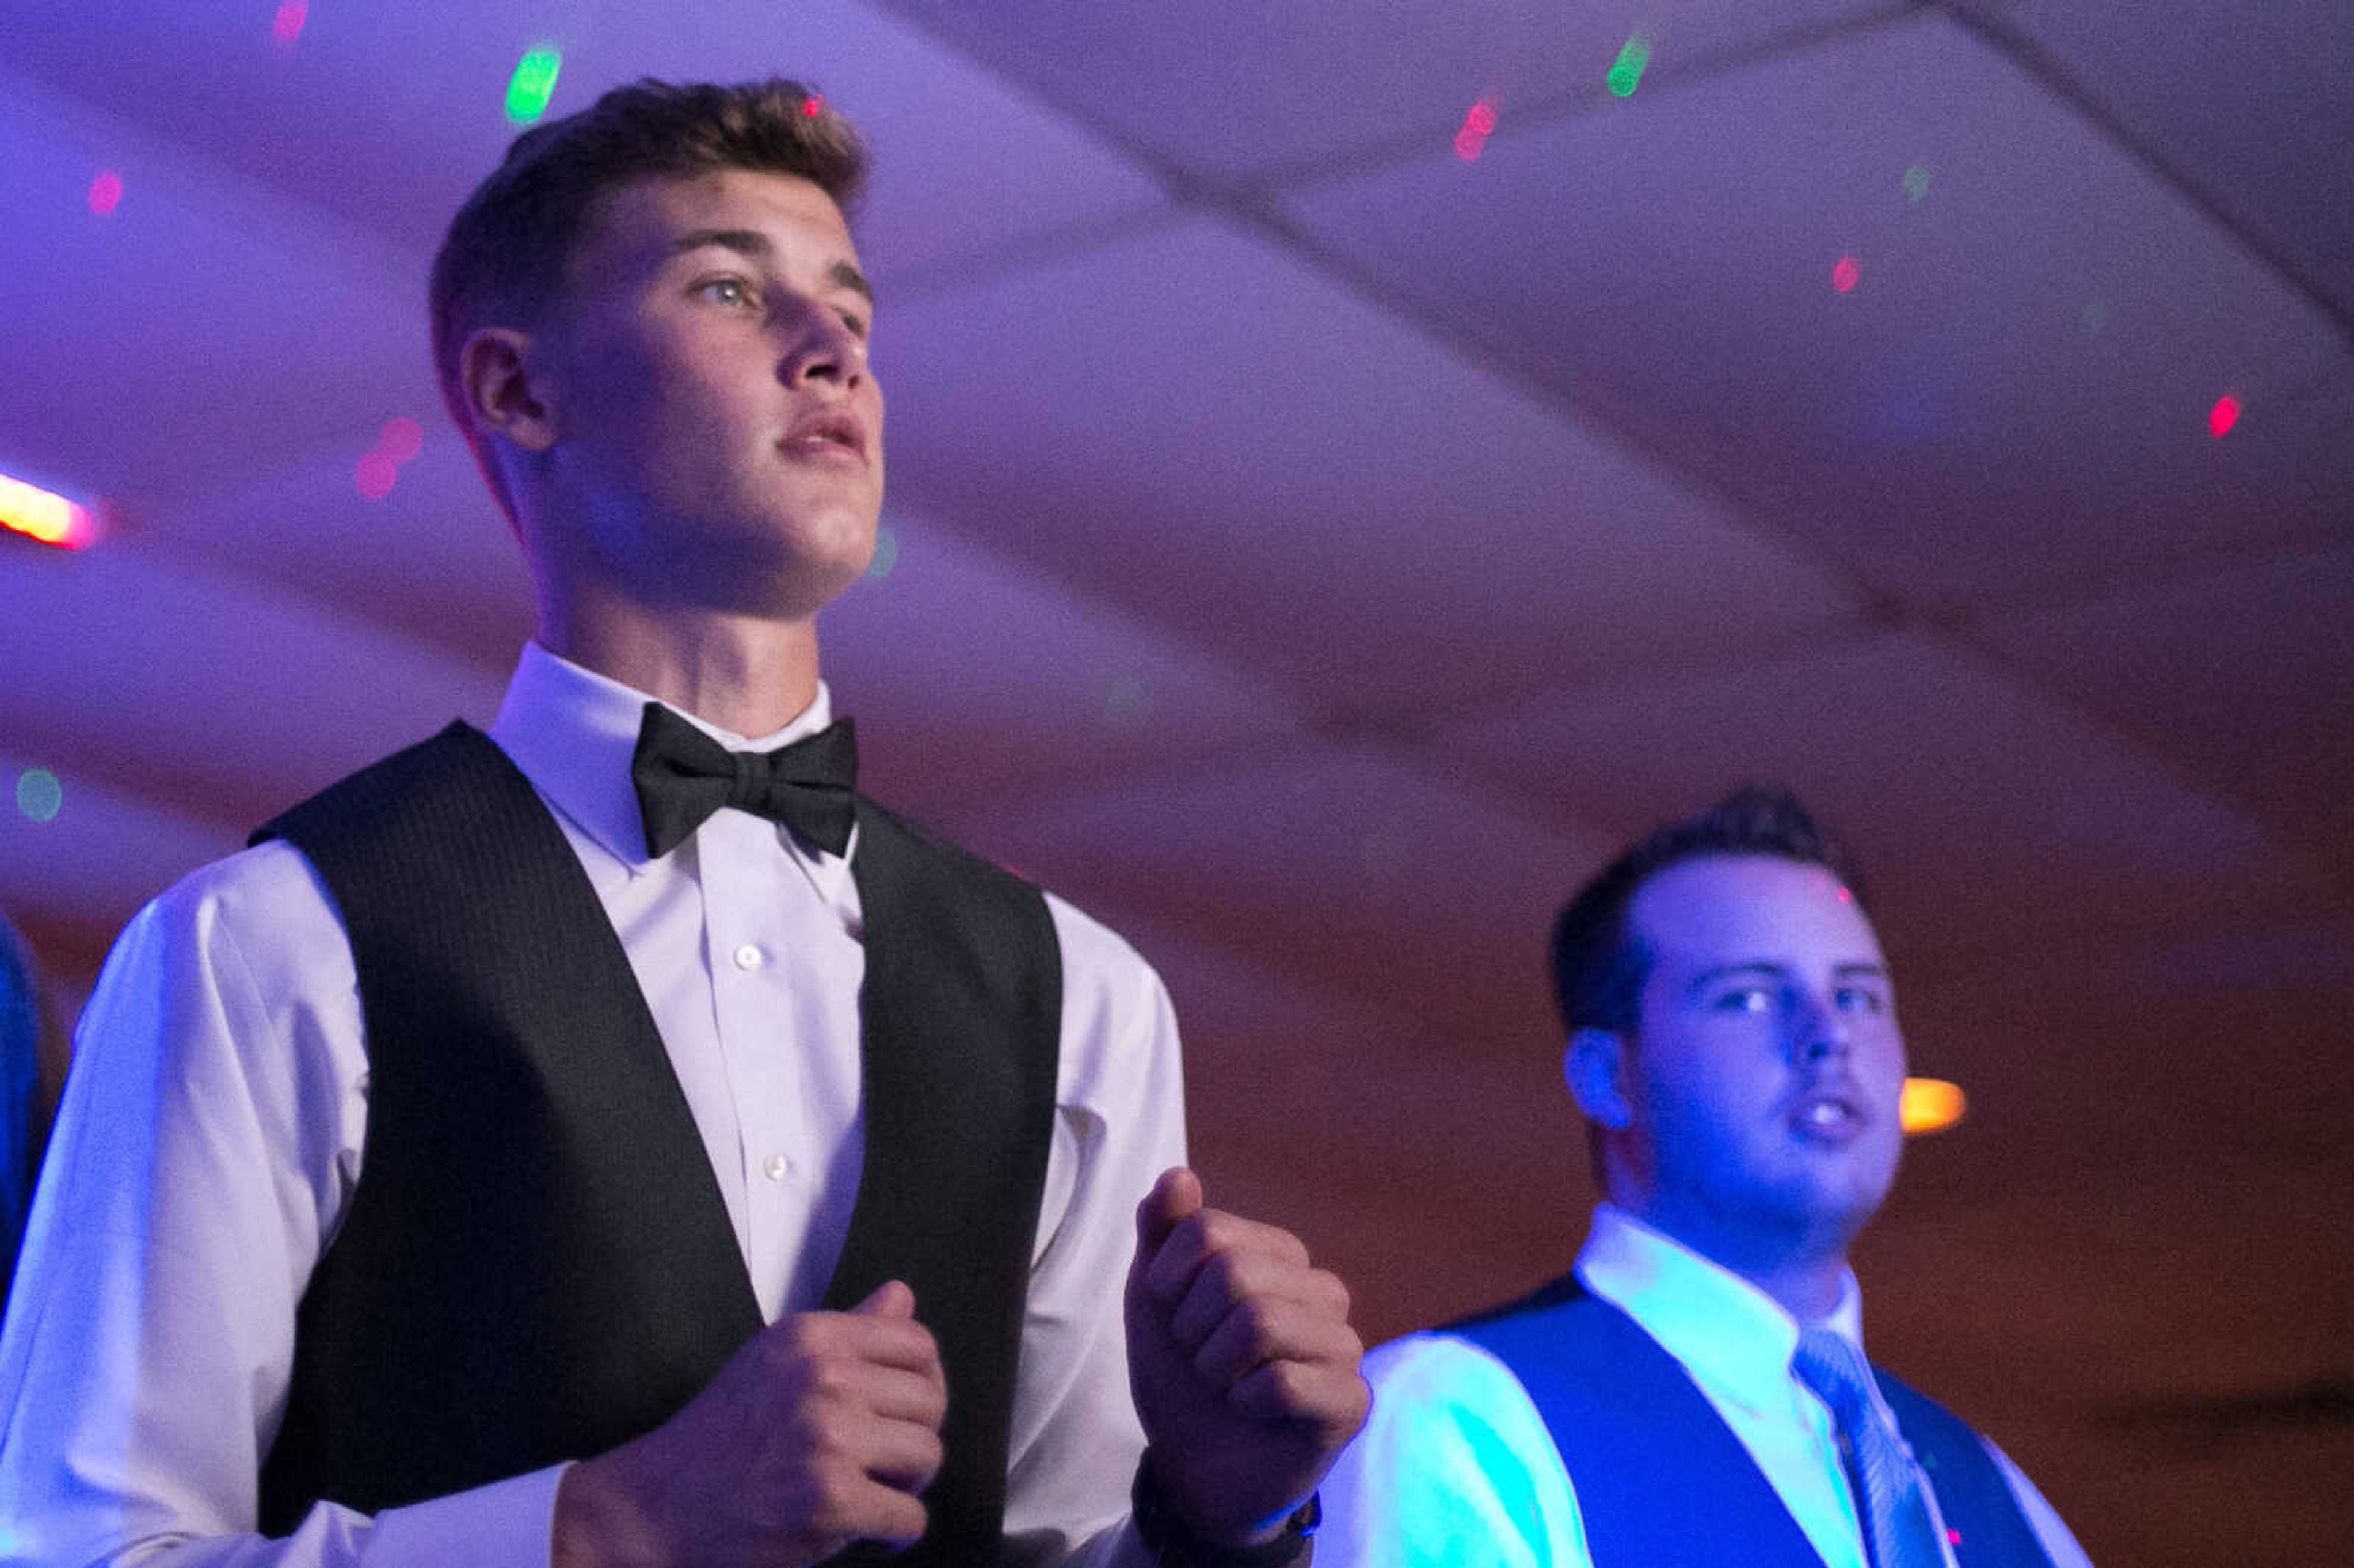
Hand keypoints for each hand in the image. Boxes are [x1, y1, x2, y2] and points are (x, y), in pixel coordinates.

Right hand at [552, 1280, 945, 1567]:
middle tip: (883, 1463)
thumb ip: (849, 1332)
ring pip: (927, 1456)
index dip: (924, 1384)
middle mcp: (822, 1378)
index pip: (919, 1345)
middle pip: (931, 1402)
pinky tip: (862, 1529)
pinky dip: (894, 1534)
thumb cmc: (722, 1439)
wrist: (659, 1506)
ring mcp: (826, 1439)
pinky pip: (909, 1518)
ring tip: (872, 1492)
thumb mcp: (778, 1362)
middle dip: (916, 1438)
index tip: (903, 1413)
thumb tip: (902, 1296)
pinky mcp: (829, 1501)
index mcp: (813, 1337)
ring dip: (907, 1485)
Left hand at [1124, 1167, 1369, 1545]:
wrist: (1193, 1468)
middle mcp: (1323, 1290)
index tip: (1174, 1321)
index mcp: (1280, 1255)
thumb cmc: (1181, 1375)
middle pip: (1234, 1272)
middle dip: (1193, 1329)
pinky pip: (1283, 1383)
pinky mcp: (1351, 1401)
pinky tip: (1253, 1414)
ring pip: (1259, 1322)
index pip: (1208, 1230)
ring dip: (1216, 1368)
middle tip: (1203, 1362)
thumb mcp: (1155, 1297)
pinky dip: (1245, 1403)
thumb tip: (1178, 1174)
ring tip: (1228, 1387)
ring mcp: (1344, 1345)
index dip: (1168, 1281)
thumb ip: (1162, 1231)